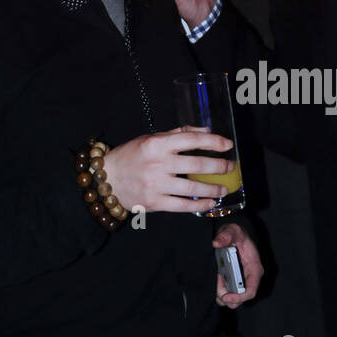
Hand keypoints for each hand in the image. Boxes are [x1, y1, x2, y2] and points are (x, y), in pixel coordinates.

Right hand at [101, 127, 234, 213]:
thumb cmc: (131, 156)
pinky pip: (182, 205)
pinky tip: (210, 203)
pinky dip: (199, 205)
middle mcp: (158, 163)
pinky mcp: (154, 202)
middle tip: (230, 167)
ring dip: (213, 188)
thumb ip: (179, 134)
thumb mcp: (152, 138)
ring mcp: (156, 184)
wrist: (106, 179)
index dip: (213, 142)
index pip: (192, 140)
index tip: (227, 144)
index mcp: (158, 144)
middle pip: (197, 164)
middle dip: (219, 166)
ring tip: (224, 188)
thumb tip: (206, 131)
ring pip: (193, 187)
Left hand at [212, 222, 263, 307]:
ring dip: (223, 295)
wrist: (235, 235)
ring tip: (218, 280)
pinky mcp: (237, 282)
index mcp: (254, 268)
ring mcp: (244, 281)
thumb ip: (225, 235)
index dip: (239, 297)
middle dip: (227, 297)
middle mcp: (251, 277)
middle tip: (217, 286)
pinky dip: (222, 291)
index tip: (225, 297)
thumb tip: (217, 243)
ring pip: (235, 299)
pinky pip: (230, 294)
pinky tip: (218, 280)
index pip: (251, 291)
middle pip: (241, 298)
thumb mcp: (232, 231)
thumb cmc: (237, 234)